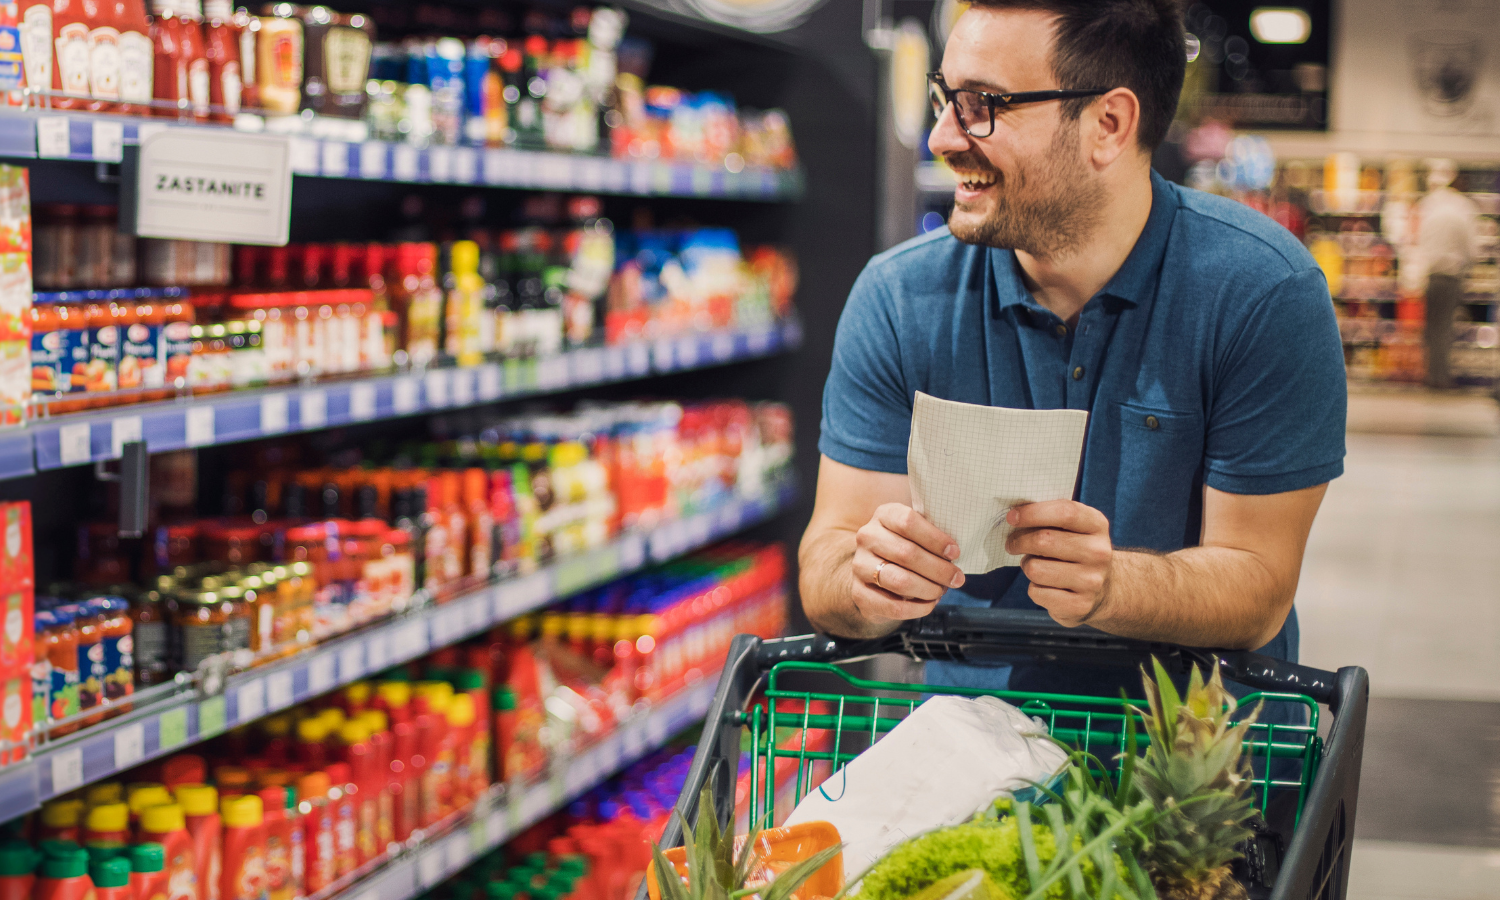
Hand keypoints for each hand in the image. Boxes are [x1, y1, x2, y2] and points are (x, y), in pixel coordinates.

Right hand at [849, 503, 965, 624]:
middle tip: (957, 578)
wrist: (874, 572)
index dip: (935, 539)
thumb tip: (954, 554)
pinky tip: (929, 604)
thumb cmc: (905, 548)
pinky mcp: (859, 592)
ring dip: (929, 589)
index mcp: (884, 515)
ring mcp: (859, 565)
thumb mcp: (916, 533)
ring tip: (941, 591)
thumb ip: (932, 536)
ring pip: (900, 581)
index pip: (908, 522)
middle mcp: (867, 537)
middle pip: (906, 553)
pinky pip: (892, 606)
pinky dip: (917, 608)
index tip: (955, 552)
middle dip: (938, 569)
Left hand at [1005, 500, 1113, 626]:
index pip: (1065, 512)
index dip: (1033, 513)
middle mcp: (1098, 552)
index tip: (1012, 517)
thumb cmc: (1075, 550)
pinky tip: (1046, 586)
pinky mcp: (1080, 605)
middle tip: (1012, 544)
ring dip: (1027, 566)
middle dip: (1019, 541)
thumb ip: (1050, 517)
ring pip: (1035, 569)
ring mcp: (1091, 581)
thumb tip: (1014, 516)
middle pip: (1044, 541)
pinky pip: (1037, 592)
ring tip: (1034, 565)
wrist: (1105, 589)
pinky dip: (1034, 588)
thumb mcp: (1073, 528)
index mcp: (1097, 525)